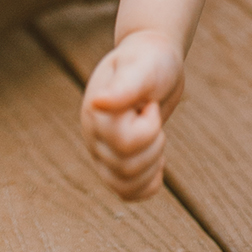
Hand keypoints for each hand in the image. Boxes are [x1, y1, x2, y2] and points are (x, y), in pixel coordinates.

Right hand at [81, 31, 184, 200]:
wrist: (154, 59)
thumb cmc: (150, 59)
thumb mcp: (143, 67)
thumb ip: (125, 87)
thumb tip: (98, 103)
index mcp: (97, 112)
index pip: (125, 144)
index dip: (149, 127)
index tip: (150, 103)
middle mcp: (94, 135)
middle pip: (127, 167)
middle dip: (155, 143)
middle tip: (154, 115)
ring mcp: (101, 151)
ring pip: (125, 184)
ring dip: (152, 164)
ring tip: (155, 134)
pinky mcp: (113, 162)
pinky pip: (126, 191)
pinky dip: (146, 185)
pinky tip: (157, 165)